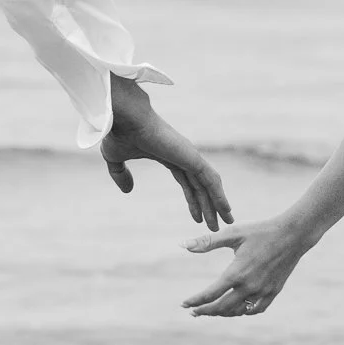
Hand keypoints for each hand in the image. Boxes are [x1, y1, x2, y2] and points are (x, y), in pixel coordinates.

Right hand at [101, 76, 231, 231]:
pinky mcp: (192, 157)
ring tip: (227, 221)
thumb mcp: (116, 159)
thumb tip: (128, 191)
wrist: (124, 118)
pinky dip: (219, 195)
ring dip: (218, 205)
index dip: (193, 200)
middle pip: (201, 187)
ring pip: (208, 185)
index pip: (186, 182)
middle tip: (215, 226)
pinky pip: (210, 180)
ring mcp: (190, 156)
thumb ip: (121, 175)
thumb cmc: (119, 133)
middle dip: (209, 207)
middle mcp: (183, 156)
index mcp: (169, 156)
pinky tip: (225, 209)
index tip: (198, 218)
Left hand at [181, 219, 315, 317]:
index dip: (195, 301)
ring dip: (223, 313)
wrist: (293, 234)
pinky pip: (256, 309)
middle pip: (222, 308)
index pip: (210, 294)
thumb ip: (207, 242)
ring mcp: (263, 292)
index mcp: (237, 273)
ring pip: (238, 311)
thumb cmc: (261, 231)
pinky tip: (237, 309)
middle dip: (206, 311)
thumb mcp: (233, 233)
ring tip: (212, 310)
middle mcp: (249, 286)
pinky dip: (244, 312)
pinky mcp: (273, 292)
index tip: (184, 305)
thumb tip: (183, 245)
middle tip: (194, 311)